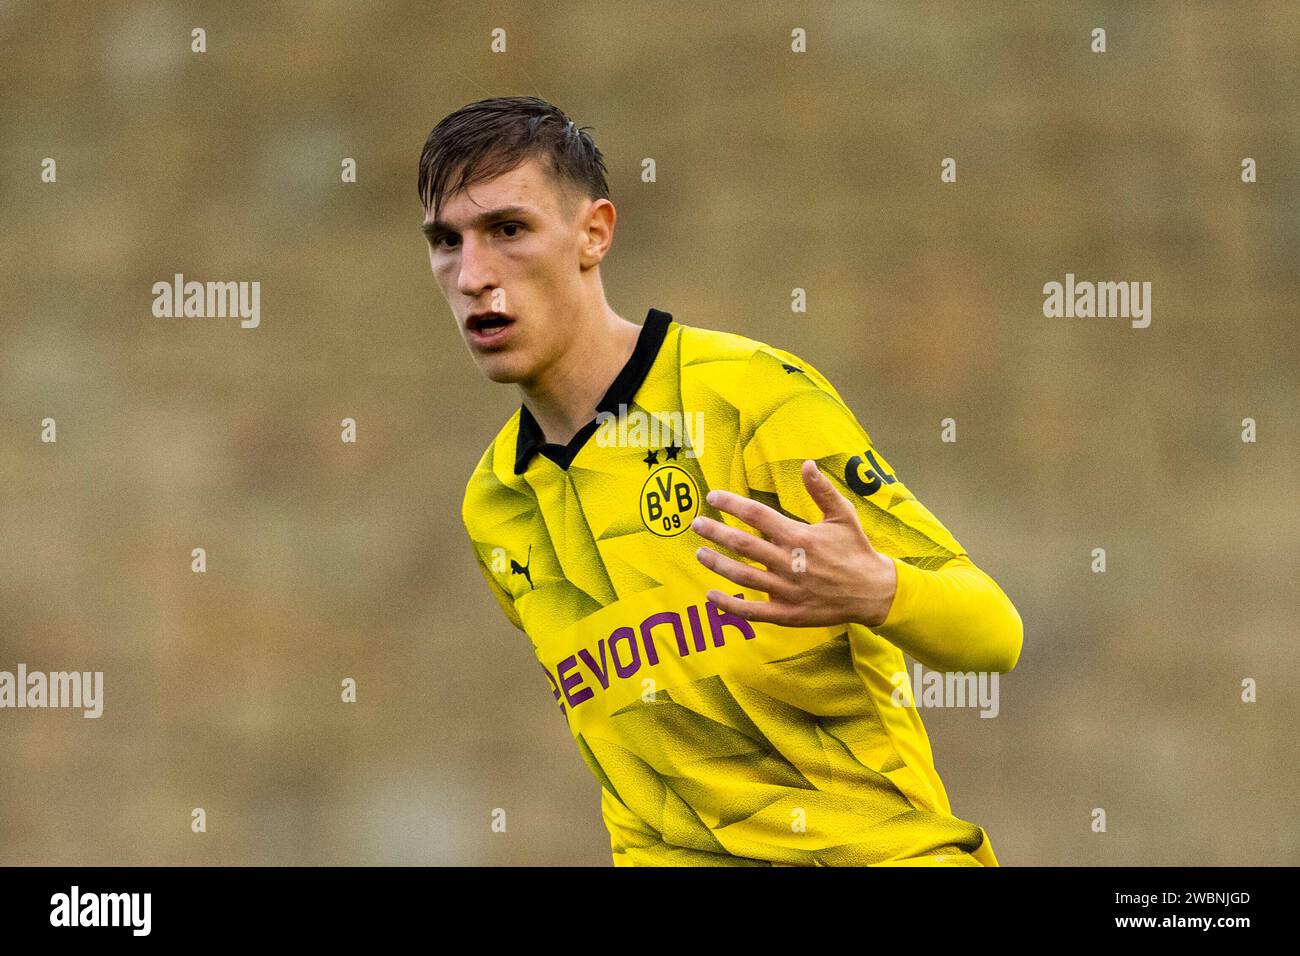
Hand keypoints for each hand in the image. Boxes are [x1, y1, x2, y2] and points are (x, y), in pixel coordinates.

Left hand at [691, 459, 898, 627]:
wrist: (873, 592)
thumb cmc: (856, 550)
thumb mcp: (843, 515)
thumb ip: (822, 491)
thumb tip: (807, 464)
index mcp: (800, 536)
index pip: (757, 516)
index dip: (732, 504)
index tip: (713, 497)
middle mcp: (789, 563)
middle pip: (743, 545)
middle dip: (716, 532)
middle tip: (696, 524)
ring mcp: (786, 590)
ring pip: (743, 576)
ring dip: (718, 565)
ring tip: (699, 554)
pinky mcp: (787, 613)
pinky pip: (753, 611)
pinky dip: (730, 605)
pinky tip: (711, 596)